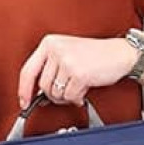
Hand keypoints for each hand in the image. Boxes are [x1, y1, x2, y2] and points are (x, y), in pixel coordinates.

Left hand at [18, 34, 137, 108]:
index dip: (24, 90)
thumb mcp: (66, 54)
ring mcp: (67, 61)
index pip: (28, 70)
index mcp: (49, 43)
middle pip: (43, 86)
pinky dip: (77, 97)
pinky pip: (69, 96)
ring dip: (67, 96)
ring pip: (55, 94)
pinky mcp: (78, 73)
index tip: (24, 101)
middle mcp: (56, 50)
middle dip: (54, 95)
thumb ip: (49, 69)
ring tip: (77, 87)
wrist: (120, 54)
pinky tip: (84, 88)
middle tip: (66, 91)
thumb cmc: (95, 55)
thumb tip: (35, 93)